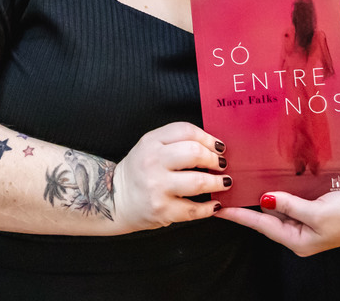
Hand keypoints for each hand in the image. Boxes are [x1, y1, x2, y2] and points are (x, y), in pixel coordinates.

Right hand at [113, 122, 230, 231]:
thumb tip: (213, 146)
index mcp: (150, 141)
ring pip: (198, 182)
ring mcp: (156, 186)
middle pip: (194, 153)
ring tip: (224, 182)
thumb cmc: (140, 171)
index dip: (208, 138)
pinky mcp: (161, 209)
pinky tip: (215, 204)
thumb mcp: (150, 147)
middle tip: (222, 165)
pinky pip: (194, 209)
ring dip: (218, 183)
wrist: (115, 200)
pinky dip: (210, 208)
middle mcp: (152, 162)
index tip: (218, 147)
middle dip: (215, 159)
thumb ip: (175, 142)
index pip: (186, 130)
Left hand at [215, 186, 339, 256]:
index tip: (219, 208)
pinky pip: (294, 197)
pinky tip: (275, 174)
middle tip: (229, 186)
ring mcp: (308, 219)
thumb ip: (289, 205)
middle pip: (268, 215)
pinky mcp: (316, 207)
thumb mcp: (318, 211)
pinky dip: (285, 187)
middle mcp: (300, 232)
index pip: (261, 225)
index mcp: (298, 239)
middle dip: (251, 201)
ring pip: (280, 204)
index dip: (240, 215)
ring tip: (246, 177)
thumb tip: (265, 200)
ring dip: (268, 191)